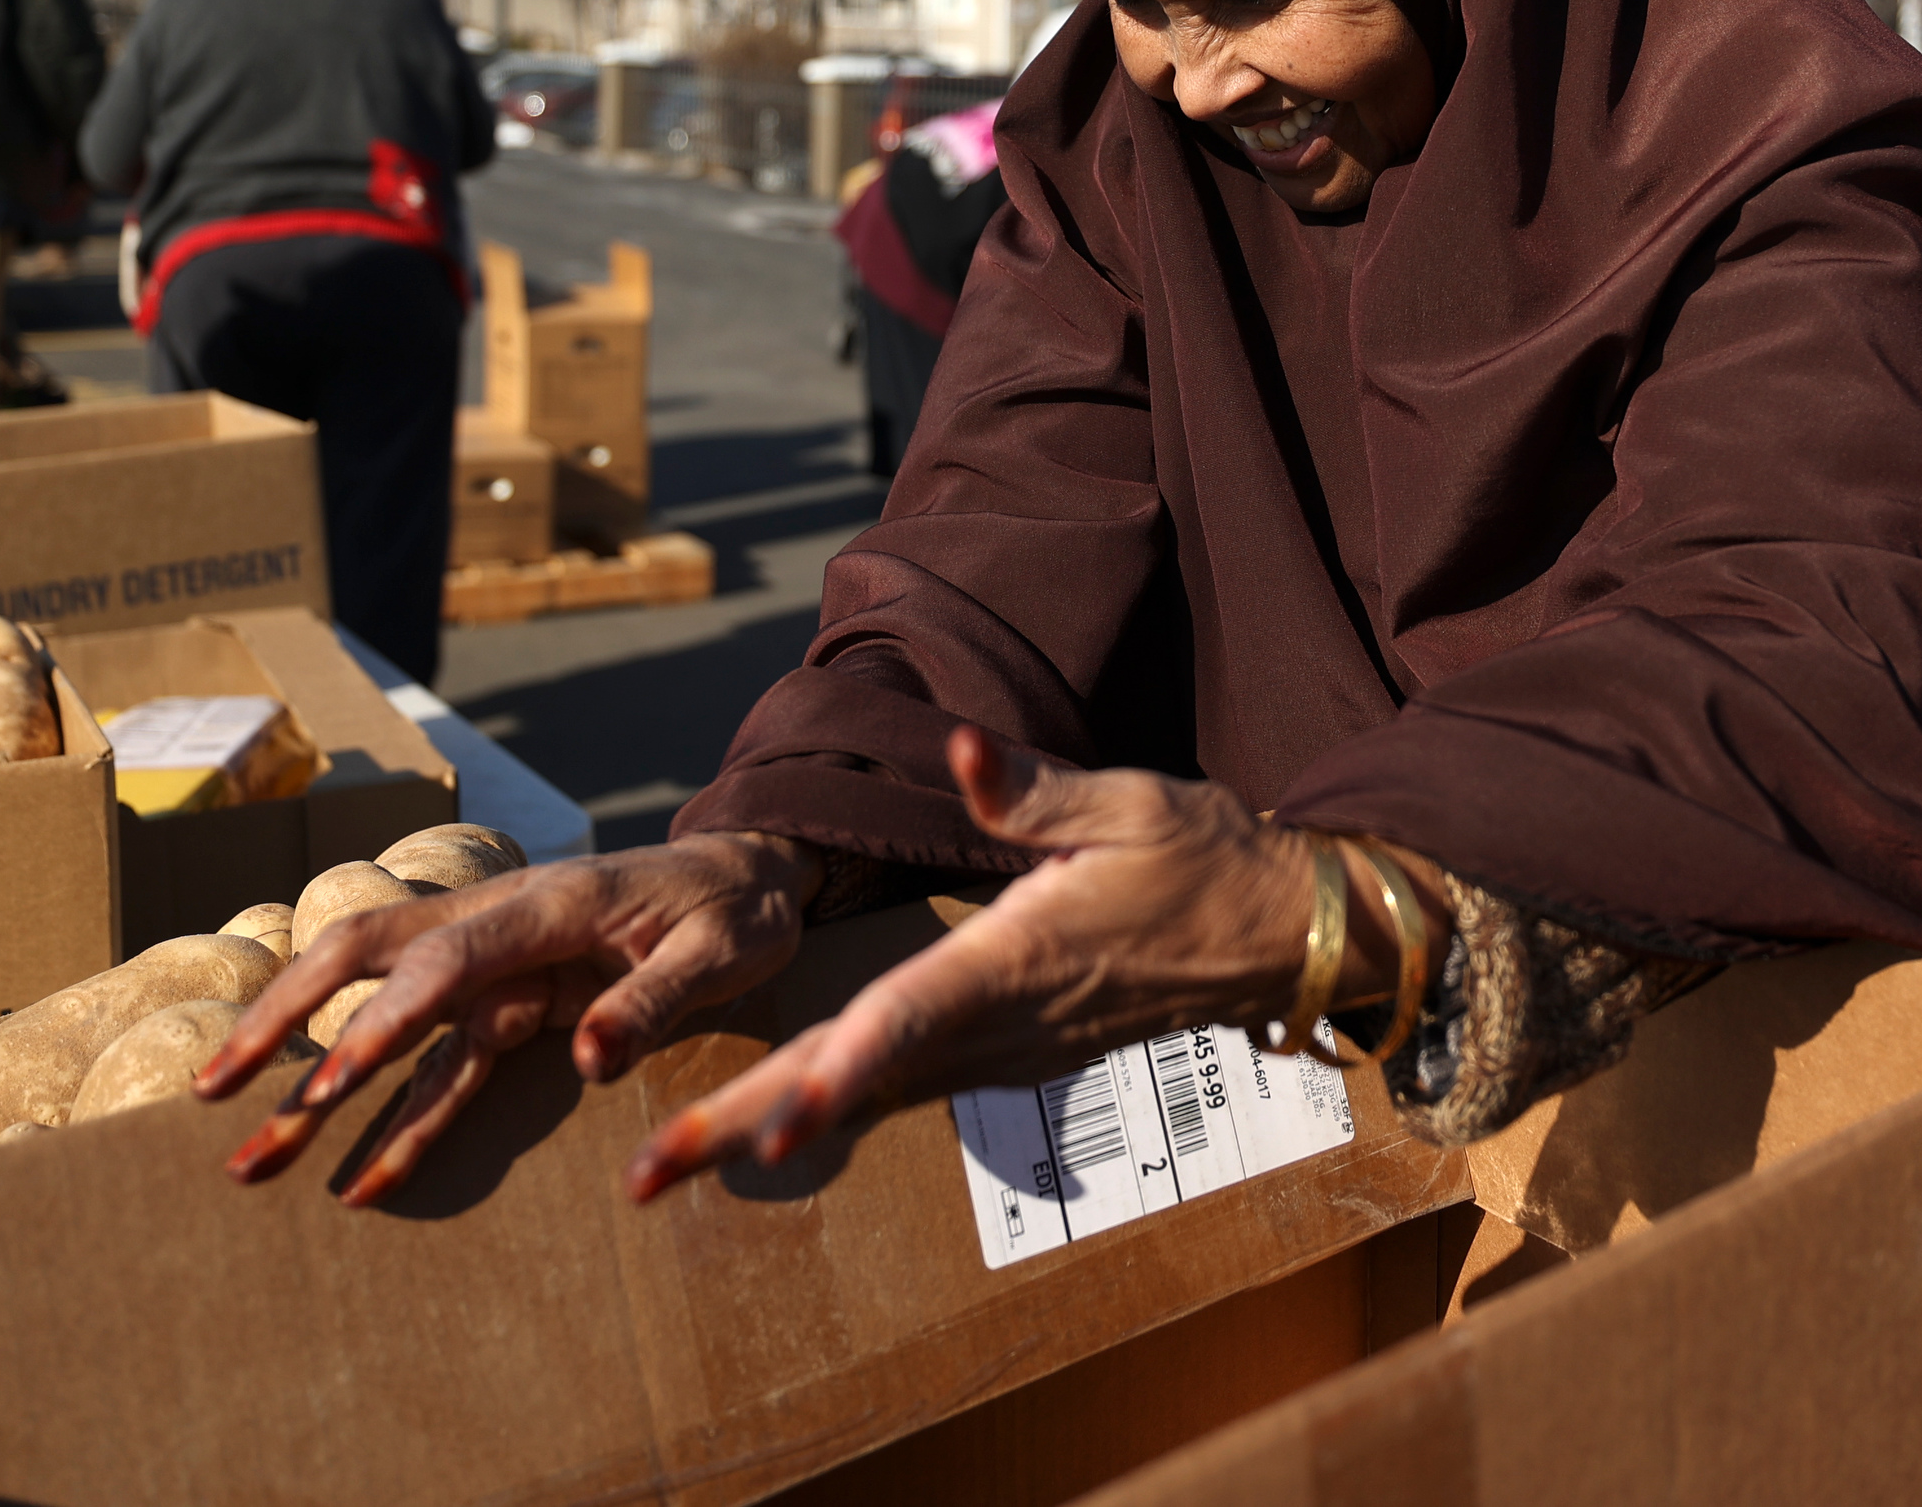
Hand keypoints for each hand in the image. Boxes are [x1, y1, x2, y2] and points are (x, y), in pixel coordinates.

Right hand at [196, 830, 822, 1204]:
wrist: (751, 875)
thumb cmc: (739, 907)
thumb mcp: (726, 950)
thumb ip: (658, 998)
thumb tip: (590, 1057)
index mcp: (548, 904)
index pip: (444, 955)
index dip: (383, 1013)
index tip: (331, 1077)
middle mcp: (499, 927)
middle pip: (365, 958)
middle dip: (284, 1018)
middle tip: (213, 1089)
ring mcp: (496, 967)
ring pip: (382, 1017)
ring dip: (314, 1082)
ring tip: (249, 1159)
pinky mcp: (511, 1005)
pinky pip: (442, 1067)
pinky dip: (400, 1121)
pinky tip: (363, 1183)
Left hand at [622, 729, 1399, 1202]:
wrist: (1278, 936)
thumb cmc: (1204, 858)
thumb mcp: (1129, 800)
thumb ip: (1031, 787)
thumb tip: (959, 748)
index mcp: (1021, 960)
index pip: (916, 1017)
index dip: (842, 1070)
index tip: (774, 1128)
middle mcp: (1002, 1023)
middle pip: (858, 1083)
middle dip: (748, 1129)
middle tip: (642, 1175)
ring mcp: (1003, 1050)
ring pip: (867, 1097)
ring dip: (764, 1129)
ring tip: (661, 1164)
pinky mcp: (1007, 1053)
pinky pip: (899, 1089)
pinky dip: (820, 1109)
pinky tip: (754, 1126)